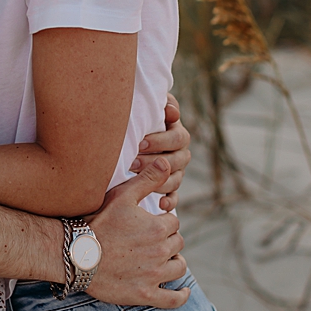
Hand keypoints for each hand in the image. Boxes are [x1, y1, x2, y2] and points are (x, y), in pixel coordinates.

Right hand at [84, 160, 188, 308]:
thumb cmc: (96, 223)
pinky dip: (181, 295)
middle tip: (149, 239)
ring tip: (163, 258)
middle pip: (177, 244)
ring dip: (174, 262)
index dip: (162, 220)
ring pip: (179, 268)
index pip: (173, 222)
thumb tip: (166, 162)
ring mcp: (154, 275)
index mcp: (158, 228)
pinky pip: (173, 300)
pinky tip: (183, 291)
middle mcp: (161, 252)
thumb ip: (147, 179)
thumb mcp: (120, 196)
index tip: (148, 221)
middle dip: (167, 240)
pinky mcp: (146, 294)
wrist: (74, 254)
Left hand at [130, 93, 189, 211]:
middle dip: (154, 162)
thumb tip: (170, 110)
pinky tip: (161, 204)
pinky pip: (174, 197)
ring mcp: (176, 172)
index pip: (178, 138)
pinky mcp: (169, 187)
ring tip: (137, 180)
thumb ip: (162, 106)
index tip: (140, 143)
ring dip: (158, 181)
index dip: (161, 141)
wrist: (129, 137)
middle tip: (132, 162)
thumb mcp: (149, 108)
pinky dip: (170, 202)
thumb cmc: (139, 118)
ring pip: (175, 179)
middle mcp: (180, 154)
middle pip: (177, 160)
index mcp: (177, 134)